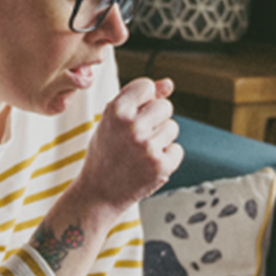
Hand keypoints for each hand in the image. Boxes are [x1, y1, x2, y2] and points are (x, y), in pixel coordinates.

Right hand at [75, 77, 183, 215]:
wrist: (98, 192)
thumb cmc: (106, 152)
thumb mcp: (112, 120)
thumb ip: (139, 98)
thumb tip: (169, 84)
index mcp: (116, 111)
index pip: (147, 86)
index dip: (143, 99)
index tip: (132, 113)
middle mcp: (132, 126)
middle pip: (165, 106)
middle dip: (155, 119)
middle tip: (135, 137)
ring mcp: (147, 147)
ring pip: (172, 127)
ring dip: (160, 139)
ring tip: (139, 152)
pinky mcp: (161, 166)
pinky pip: (177, 149)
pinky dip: (166, 158)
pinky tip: (147, 165)